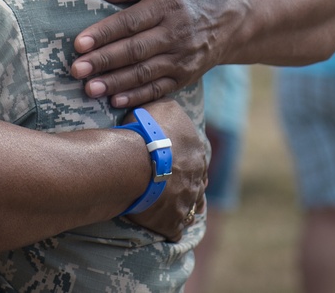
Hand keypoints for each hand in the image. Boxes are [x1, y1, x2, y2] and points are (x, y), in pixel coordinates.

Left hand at [70, 0, 225, 107]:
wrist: (226, 21)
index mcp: (166, 6)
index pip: (130, 22)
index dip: (104, 34)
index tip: (79, 43)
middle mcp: (176, 34)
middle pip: (135, 50)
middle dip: (103, 61)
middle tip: (77, 69)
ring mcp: (182, 58)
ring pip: (144, 73)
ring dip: (116, 83)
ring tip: (90, 89)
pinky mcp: (184, 77)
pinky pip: (159, 89)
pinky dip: (137, 97)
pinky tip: (115, 100)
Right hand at [124, 98, 206, 241]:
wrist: (136, 160)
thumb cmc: (146, 131)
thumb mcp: (162, 106)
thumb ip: (169, 108)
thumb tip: (169, 105)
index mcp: (196, 152)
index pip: (195, 157)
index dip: (184, 158)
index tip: (173, 159)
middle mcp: (197, 178)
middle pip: (196, 182)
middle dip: (186, 183)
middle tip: (171, 183)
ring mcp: (187, 201)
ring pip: (189, 206)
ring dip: (180, 205)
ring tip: (168, 206)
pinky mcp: (173, 221)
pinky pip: (174, 228)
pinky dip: (169, 227)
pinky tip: (162, 225)